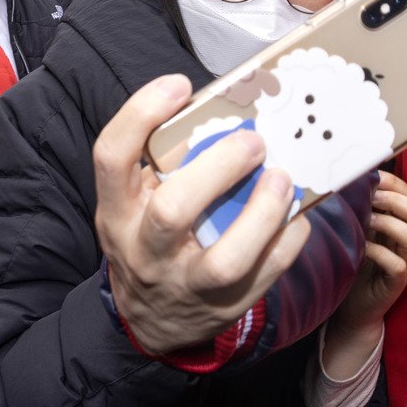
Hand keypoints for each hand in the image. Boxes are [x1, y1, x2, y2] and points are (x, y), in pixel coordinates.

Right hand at [92, 75, 310, 354]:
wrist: (151, 320)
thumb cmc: (149, 238)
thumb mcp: (135, 202)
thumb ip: (164, 162)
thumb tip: (226, 105)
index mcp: (117, 211)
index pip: (110, 156)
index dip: (141, 114)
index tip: (179, 85)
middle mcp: (144, 250)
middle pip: (171, 211)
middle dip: (218, 170)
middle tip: (253, 142)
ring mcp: (186, 284)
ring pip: (226, 259)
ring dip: (262, 214)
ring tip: (283, 178)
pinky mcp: (225, 305)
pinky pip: (266, 274)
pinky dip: (288, 238)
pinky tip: (296, 212)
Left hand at [322, 172, 406, 378]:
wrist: (353, 306)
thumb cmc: (354, 261)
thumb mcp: (357, 228)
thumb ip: (361, 208)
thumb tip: (348, 178)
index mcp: (400, 223)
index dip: (395, 185)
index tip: (372, 179)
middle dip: (396, 201)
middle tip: (372, 199)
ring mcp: (405, 263)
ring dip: (391, 224)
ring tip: (368, 221)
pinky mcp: (396, 283)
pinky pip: (398, 265)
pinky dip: (380, 253)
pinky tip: (363, 248)